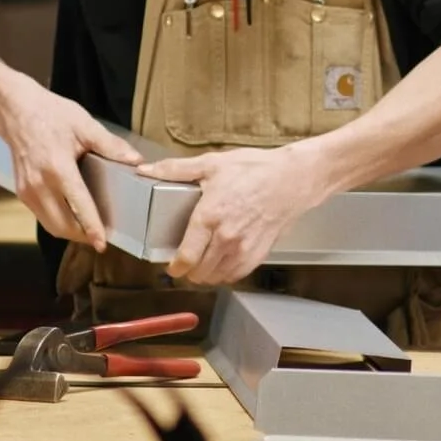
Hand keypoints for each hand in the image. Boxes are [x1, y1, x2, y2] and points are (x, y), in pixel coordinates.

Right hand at [0, 79, 141, 251]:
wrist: (15, 110)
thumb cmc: (51, 114)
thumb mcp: (84, 125)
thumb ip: (110, 146)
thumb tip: (136, 161)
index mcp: (58, 168)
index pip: (79, 206)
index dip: (92, 228)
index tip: (103, 244)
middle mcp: (39, 184)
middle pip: (62, 225)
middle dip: (82, 236)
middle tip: (101, 237)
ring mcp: (27, 190)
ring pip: (50, 225)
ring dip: (69, 232)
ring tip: (89, 230)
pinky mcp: (21, 192)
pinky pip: (41, 215)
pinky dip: (57, 221)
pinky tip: (72, 215)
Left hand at [137, 145, 336, 285]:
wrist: (293, 178)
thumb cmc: (255, 169)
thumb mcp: (212, 163)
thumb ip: (176, 169)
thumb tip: (146, 169)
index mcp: (209, 217)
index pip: (185, 257)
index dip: (175, 268)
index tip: (172, 267)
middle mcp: (226, 238)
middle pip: (199, 272)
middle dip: (189, 271)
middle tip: (186, 263)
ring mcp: (244, 248)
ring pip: (217, 277)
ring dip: (207, 275)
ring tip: (203, 264)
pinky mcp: (259, 253)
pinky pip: (237, 275)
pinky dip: (226, 274)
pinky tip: (223, 263)